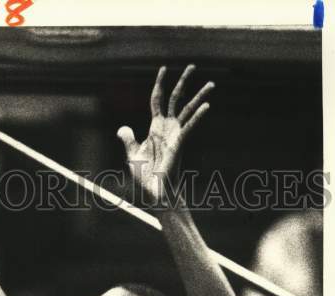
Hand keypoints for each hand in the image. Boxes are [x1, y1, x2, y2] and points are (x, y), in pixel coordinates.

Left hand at [117, 65, 213, 205]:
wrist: (153, 191)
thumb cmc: (145, 175)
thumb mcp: (132, 154)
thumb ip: (128, 139)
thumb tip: (122, 128)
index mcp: (155, 127)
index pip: (158, 99)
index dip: (160, 84)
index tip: (164, 68)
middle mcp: (167, 127)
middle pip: (176, 98)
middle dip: (183, 81)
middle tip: (193, 66)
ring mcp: (175, 134)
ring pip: (187, 109)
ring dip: (199, 97)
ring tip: (211, 84)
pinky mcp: (179, 143)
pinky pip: (189, 127)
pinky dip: (197, 117)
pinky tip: (207, 106)